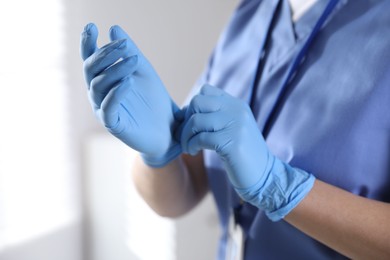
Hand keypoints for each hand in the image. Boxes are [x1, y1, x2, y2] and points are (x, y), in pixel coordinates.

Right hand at [80, 23, 180, 166]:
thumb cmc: (154, 100)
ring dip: (115, 70)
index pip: (91, 59)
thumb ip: (129, 51)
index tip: (92, 26)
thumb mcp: (143, 71)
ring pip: (98, 86)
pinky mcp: (114, 125)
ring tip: (133, 61)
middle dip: (105, 54)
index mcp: (104, 79)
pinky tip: (129, 82)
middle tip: (123, 45)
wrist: (169, 129)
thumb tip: (114, 28)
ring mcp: (104, 110)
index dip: (87, 43)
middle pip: (91, 70)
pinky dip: (117, 93)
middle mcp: (99, 94)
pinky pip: (108, 108)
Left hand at [179, 84, 314, 220]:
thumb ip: (214, 116)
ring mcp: (236, 125)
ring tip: (189, 147)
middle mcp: (237, 110)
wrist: (264, 175)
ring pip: (196, 120)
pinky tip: (194, 151)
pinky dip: (191, 145)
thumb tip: (182, 112)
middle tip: (187, 136)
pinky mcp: (232, 143)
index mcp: (236, 104)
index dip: (192, 107)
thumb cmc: (241, 154)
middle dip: (185, 120)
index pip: (205, 90)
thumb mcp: (231, 128)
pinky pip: (200, 138)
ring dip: (185, 136)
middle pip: (197, 102)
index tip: (191, 124)